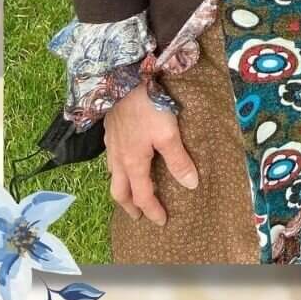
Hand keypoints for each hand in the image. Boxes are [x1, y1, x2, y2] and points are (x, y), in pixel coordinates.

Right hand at [104, 81, 197, 224]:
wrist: (124, 78)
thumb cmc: (149, 107)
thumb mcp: (169, 134)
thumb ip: (178, 161)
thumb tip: (190, 185)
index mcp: (133, 163)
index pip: (143, 195)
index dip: (152, 210)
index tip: (161, 221)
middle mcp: (118, 158)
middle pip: (119, 192)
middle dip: (129, 206)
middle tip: (138, 215)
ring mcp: (111, 145)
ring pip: (112, 175)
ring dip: (122, 188)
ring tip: (132, 192)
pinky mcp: (109, 131)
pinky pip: (111, 160)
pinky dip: (118, 170)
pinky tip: (125, 161)